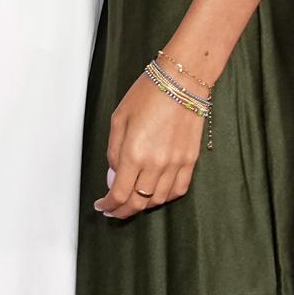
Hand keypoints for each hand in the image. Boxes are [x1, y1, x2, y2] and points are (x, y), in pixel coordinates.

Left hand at [93, 70, 202, 218]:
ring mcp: (176, 164)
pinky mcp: (191, 161)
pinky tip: (156, 195)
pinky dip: (166, 197)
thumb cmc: (147, 95)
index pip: (120, 193)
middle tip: (114, 212)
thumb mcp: (118, 119)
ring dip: (143, 205)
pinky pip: (179, 189)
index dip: (110, 205)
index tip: (102, 206)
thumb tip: (114, 175)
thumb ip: (114, 150)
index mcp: (133, 153)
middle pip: (139, 201)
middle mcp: (156, 164)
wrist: (182, 83)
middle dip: (123, 211)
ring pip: (159, 199)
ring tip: (132, 202)